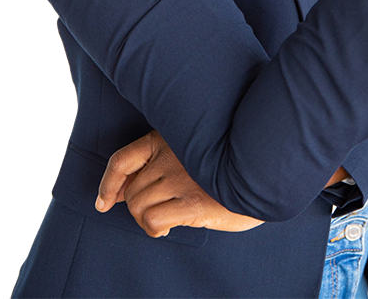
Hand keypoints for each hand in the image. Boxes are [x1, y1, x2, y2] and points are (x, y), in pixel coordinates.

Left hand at [96, 130, 263, 237]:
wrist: (263, 171)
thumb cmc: (228, 162)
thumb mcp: (193, 149)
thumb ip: (163, 161)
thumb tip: (125, 189)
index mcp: (168, 138)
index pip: (122, 159)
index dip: (107, 182)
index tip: (104, 200)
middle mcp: (171, 156)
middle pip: (131, 190)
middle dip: (135, 206)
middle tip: (154, 212)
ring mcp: (181, 178)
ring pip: (138, 206)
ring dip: (145, 220)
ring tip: (162, 221)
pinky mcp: (193, 203)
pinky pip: (153, 221)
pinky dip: (154, 230)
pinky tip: (167, 228)